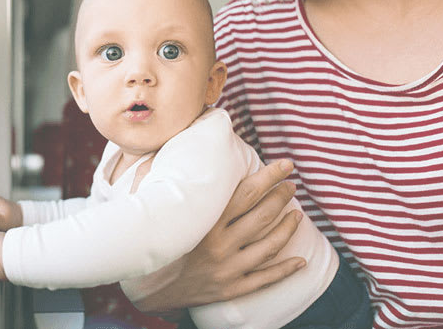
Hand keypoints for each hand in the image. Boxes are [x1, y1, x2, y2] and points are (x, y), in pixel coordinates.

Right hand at [132, 159, 305, 311]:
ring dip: (288, 228)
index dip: (270, 176)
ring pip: (269, 245)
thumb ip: (150, 177)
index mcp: (203, 222)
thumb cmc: (144, 242)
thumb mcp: (143, 207)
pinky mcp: (230, 289)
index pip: (246, 193)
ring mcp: (227, 269)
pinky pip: (264, 279)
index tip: (285, 166)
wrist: (142, 290)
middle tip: (291, 186)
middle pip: (262, 216)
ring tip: (298, 215)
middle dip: (281, 197)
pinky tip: (300, 261)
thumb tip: (153, 151)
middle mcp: (219, 245)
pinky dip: (285, 270)